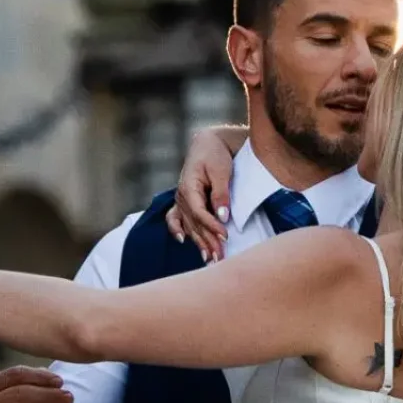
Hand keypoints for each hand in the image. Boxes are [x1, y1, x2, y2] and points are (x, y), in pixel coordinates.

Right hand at [164, 128, 235, 261]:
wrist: (208, 143)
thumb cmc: (215, 155)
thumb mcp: (221, 171)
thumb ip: (221, 193)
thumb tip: (223, 216)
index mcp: (188, 187)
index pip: (199, 213)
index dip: (212, 227)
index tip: (226, 237)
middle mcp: (181, 196)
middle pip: (195, 224)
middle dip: (208, 242)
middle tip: (221, 258)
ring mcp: (181, 200)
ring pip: (189, 226)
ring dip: (199, 243)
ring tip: (209, 258)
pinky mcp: (184, 203)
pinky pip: (175, 219)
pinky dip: (177, 230)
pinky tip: (183, 241)